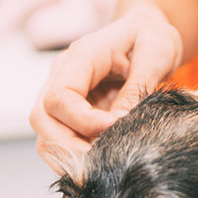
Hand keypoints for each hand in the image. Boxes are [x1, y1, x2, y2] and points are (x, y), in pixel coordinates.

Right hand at [30, 4, 182, 168]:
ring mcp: (63, 95)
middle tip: (106, 162)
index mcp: (81, 56)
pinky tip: (103, 160)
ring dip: (70, 156)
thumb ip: (138, 87)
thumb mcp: (156, 54)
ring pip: (45, 134)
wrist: (147, 33)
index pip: (59, 97)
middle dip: (70, 147)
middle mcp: (62, 75)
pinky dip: (77, 157)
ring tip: (105, 164)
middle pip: (41, 118)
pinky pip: (60, 140)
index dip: (84, 122)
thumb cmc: (151, 37)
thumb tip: (119, 124)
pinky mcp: (70, 112)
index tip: (117, 129)